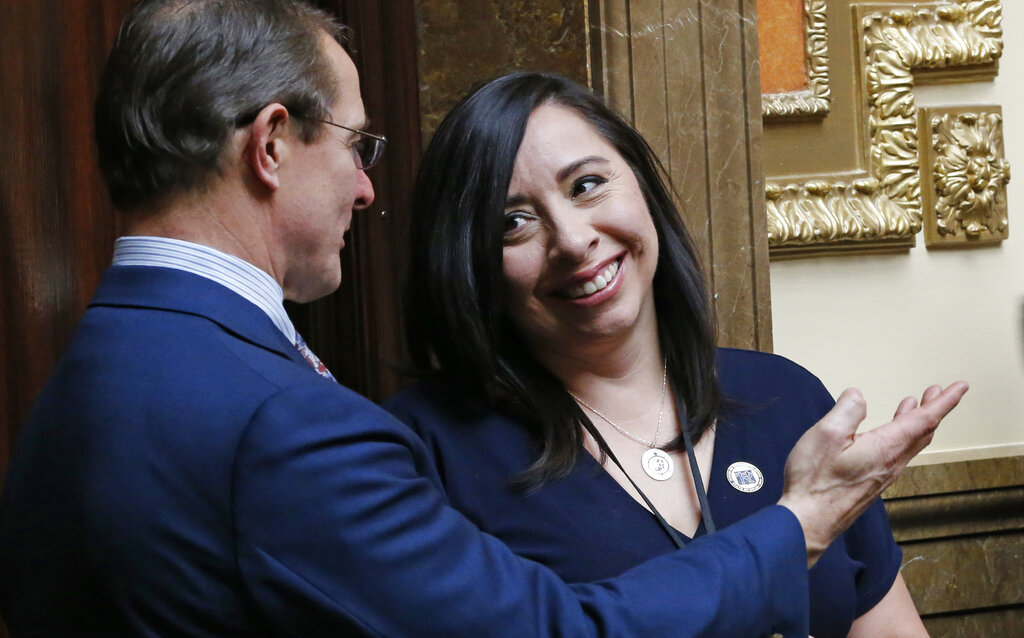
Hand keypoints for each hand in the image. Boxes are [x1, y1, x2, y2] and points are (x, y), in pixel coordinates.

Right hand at [777, 382, 967, 566]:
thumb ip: (847, 410)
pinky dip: (903, 435)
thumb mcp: (827, 434)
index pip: (923, 420)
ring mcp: (883, 474)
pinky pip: (898, 453)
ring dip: (917, 421)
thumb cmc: (816, 480)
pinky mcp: (873, 482)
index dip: (944, 401)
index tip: (960, 387)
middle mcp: (892, 462)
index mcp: (885, 447)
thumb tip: (857, 396)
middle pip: (922, 432)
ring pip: (910, 443)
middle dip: (934, 409)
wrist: (809, 520)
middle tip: (938, 391)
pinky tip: (889, 433)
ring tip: (915, 404)